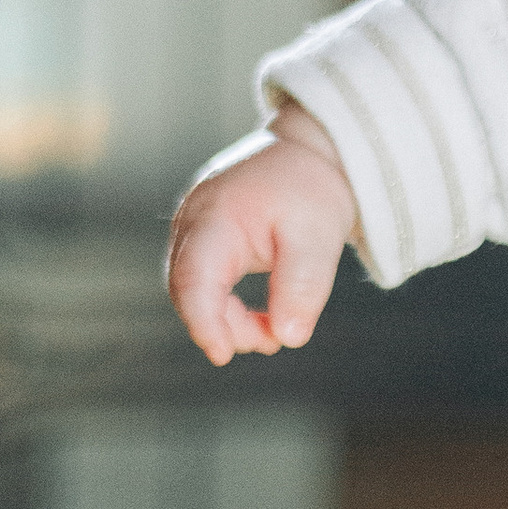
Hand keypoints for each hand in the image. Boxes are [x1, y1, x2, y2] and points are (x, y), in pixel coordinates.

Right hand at [166, 104, 355, 364]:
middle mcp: (192, 220)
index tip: (222, 355)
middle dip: (223, 327)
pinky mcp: (203, 238)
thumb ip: (302, 287)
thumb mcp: (320, 237)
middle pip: (187, 290)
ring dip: (227, 321)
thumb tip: (288, 338)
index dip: (203, 322)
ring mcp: (193, 228)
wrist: (310, 153)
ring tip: (271, 333)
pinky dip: (227, 307)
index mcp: (215, 215)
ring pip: (193, 290)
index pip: (193, 278)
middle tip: (269, 342)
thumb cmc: (312, 191)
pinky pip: (204, 282)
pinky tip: (262, 319)